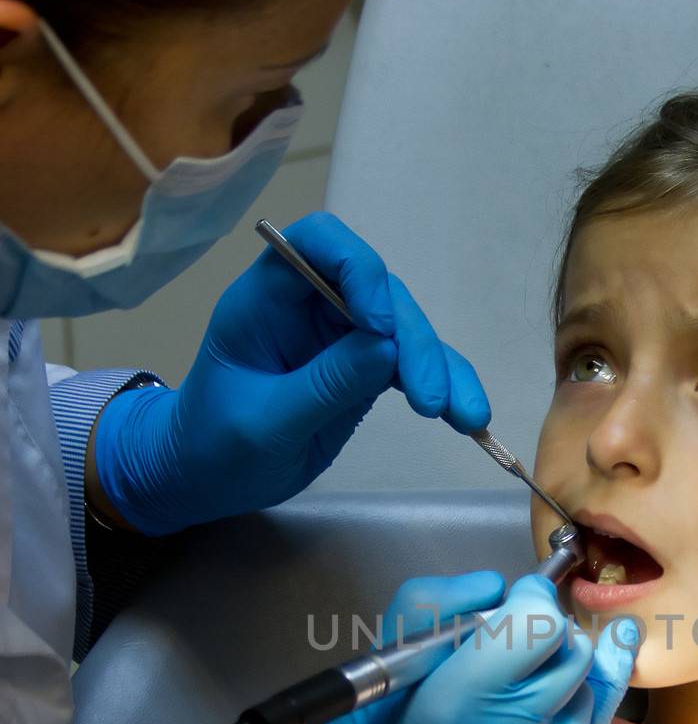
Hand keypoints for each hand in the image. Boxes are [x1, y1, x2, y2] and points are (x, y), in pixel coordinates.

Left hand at [90, 212, 490, 535]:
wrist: (202, 478)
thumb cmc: (213, 447)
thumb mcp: (263, 424)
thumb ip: (323, 385)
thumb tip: (387, 348)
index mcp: (266, 298)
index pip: (319, 245)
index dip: (358, 269)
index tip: (381, 326)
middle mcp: (308, 304)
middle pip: (378, 294)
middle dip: (413, 342)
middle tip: (431, 400)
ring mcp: (339, 335)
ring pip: (405, 331)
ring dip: (440, 369)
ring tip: (467, 418)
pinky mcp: (363, 368)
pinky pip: (410, 366)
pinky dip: (442, 388)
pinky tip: (469, 418)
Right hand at [250, 570, 638, 723]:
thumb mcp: (374, 676)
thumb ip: (433, 611)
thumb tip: (496, 588)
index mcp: (458, 697)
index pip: (538, 620)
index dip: (532, 598)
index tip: (516, 597)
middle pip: (574, 649)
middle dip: (551, 630)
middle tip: (519, 635)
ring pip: (592, 689)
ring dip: (568, 669)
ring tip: (535, 668)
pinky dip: (581, 703)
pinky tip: (582, 682)